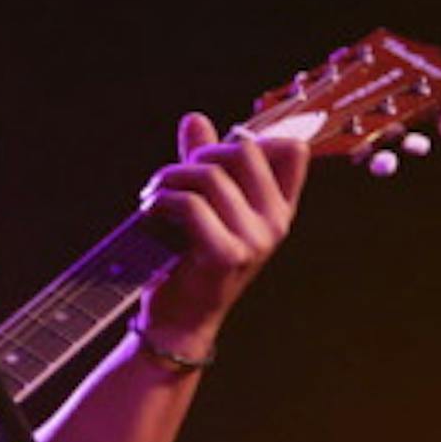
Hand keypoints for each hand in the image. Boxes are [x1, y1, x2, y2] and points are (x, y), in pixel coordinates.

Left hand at [136, 112, 308, 353]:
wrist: (178, 322)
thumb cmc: (187, 263)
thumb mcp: (201, 208)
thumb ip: (202, 163)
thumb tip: (195, 119)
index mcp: (278, 209)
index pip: (291, 150)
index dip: (251, 139)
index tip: (209, 157)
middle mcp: (275, 223)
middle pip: (245, 150)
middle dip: (199, 155)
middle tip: (170, 178)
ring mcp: (256, 240)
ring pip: (210, 176)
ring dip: (168, 178)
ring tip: (150, 196)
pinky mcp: (227, 254)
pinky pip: (191, 205)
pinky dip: (161, 201)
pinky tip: (149, 212)